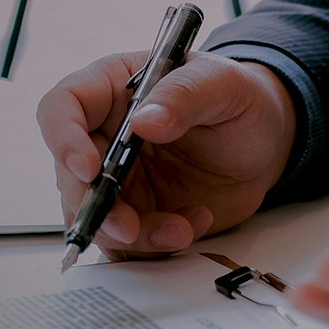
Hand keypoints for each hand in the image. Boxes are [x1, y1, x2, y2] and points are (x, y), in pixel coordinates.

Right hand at [37, 51, 297, 258]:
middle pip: (70, 175)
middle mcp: (104, 136)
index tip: (89, 168)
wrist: (265, 143)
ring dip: (132, 235)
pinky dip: (156, 244)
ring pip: (97, 217)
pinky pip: (129, 243)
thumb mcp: (223, 84)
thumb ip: (185, 96)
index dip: (64, 139)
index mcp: (111, 90)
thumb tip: (144, 121)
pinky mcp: (138, 214)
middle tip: (128, 227)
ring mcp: (119, 180)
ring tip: (181, 229)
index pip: (63, 108)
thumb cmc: (239, 99)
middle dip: (96, 207)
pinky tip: (192, 225)